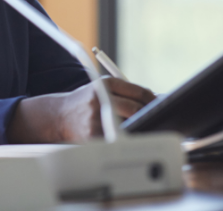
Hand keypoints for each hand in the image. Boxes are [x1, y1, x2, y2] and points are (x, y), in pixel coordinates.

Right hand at [7, 77, 155, 143]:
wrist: (60, 115)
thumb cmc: (89, 101)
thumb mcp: (104, 89)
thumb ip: (127, 93)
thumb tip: (157, 100)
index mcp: (105, 84)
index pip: (138, 92)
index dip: (153, 100)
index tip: (162, 105)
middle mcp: (100, 98)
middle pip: (135, 109)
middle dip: (148, 115)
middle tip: (156, 119)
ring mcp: (96, 117)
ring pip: (128, 125)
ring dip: (137, 127)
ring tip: (139, 126)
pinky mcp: (93, 135)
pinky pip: (117, 138)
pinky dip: (124, 138)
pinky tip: (122, 136)